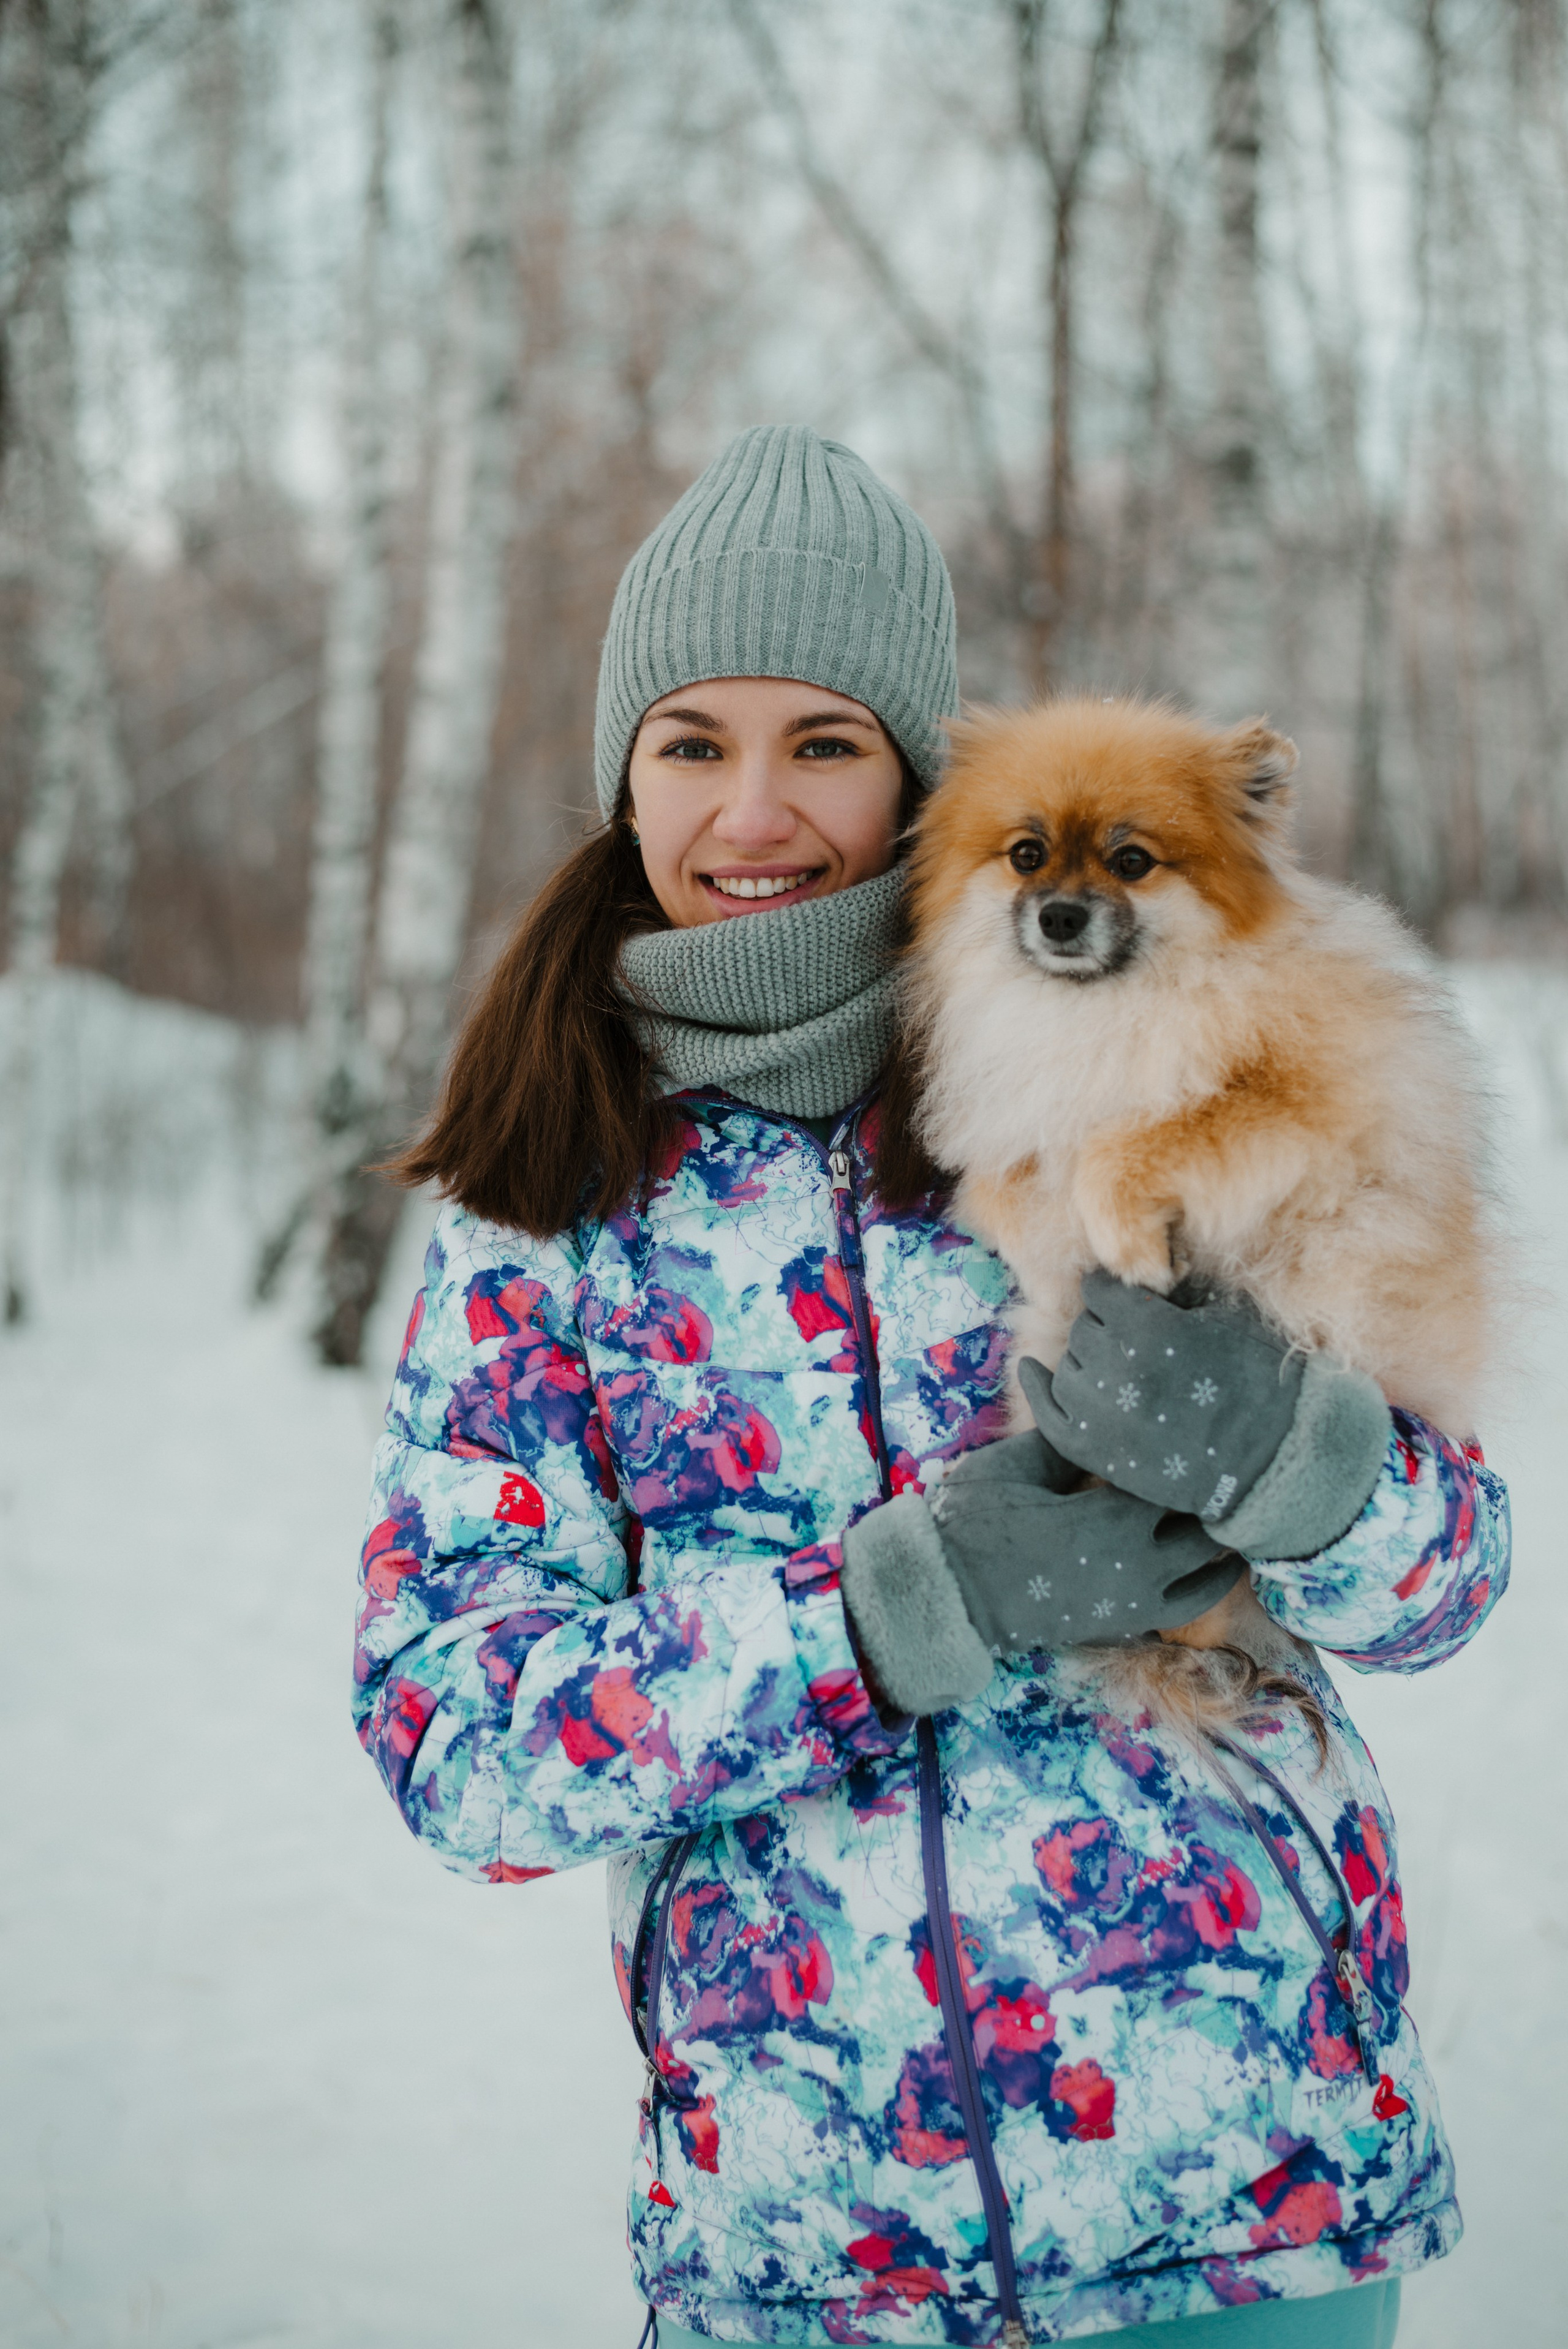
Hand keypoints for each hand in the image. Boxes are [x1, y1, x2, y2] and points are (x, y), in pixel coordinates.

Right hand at [930, 1426, 1241, 1652]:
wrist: (950, 1597)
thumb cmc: (975, 1525)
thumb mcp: (1015, 1466)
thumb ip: (1065, 1440)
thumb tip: (1094, 1409)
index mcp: (1113, 1518)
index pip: (1177, 1481)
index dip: (1190, 1455)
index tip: (1201, 1431)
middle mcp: (1138, 1565)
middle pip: (1205, 1530)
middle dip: (1214, 1503)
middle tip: (1225, 1474)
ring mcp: (1134, 1602)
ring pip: (1207, 1579)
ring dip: (1222, 1553)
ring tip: (1233, 1528)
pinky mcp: (1122, 1625)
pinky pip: (1182, 1610)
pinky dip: (1201, 1589)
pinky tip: (1206, 1571)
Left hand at [1024, 1272, 1302, 1521]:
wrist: (1270, 1459)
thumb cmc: (1257, 1381)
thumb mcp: (1226, 1316)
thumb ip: (1180, 1288)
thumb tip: (1152, 1267)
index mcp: (1145, 1325)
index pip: (1101, 1291)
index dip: (1117, 1295)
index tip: (1127, 1301)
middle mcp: (1111, 1365)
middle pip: (1084, 1329)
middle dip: (1106, 1329)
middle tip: (1134, 1344)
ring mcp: (1097, 1411)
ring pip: (1067, 1367)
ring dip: (1087, 1362)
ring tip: (1118, 1371)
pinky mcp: (1091, 1450)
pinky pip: (1047, 1411)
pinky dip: (1039, 1388)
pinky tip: (1034, 1372)